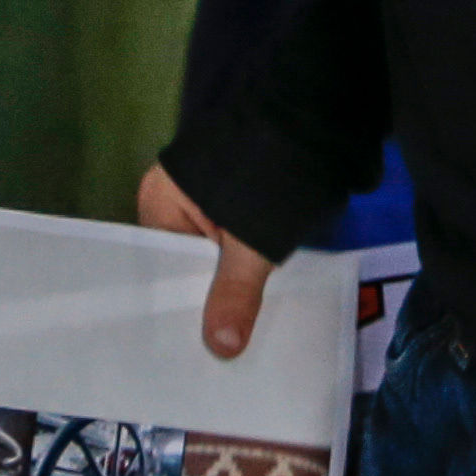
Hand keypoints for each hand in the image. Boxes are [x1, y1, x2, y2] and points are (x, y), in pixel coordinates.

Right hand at [134, 162, 276, 359]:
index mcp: (160, 201)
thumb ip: (234, 292)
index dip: (173, 306)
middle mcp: (178, 200)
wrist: (318, 119)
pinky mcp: (241, 202)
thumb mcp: (252, 239)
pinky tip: (253, 308)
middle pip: (185, 266)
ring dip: (228, 289)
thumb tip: (221, 349)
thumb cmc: (271, 171)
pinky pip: (234, 248)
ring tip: (232, 344)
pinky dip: (245, 272)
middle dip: (204, 303)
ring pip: (214, 260)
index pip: (158, 266)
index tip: (182, 350)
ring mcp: (211, 201)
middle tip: (210, 357)